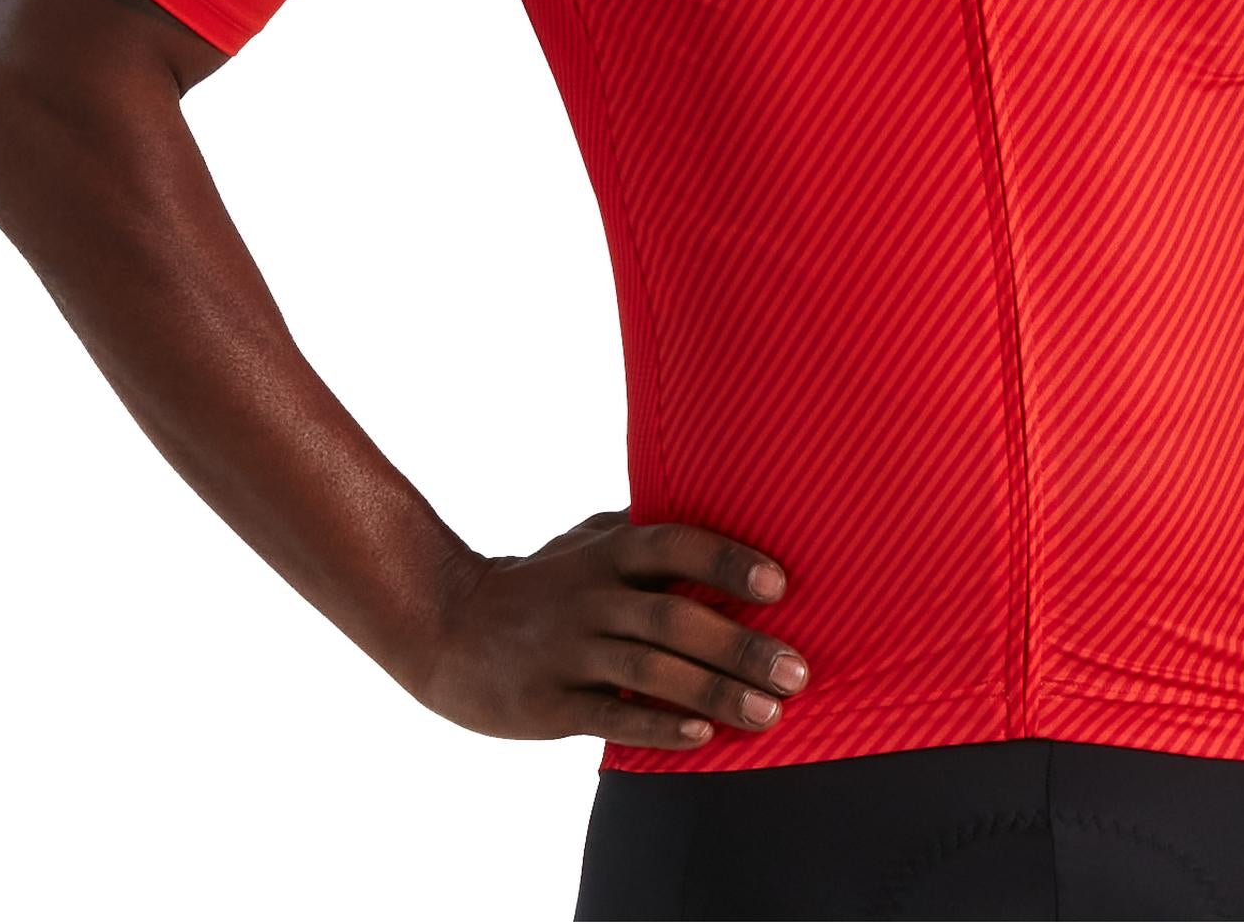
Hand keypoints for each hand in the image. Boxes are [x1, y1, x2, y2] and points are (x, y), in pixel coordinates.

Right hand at [397, 506, 811, 750]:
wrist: (447, 628)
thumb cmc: (537, 585)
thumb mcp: (583, 543)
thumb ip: (641, 532)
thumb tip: (718, 507)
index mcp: (606, 554)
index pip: (673, 545)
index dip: (726, 562)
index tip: (779, 585)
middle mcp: (589, 597)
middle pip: (673, 617)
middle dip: (741, 646)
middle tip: (796, 671)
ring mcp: (567, 651)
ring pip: (650, 670)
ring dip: (714, 692)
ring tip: (767, 712)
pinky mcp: (549, 703)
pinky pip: (609, 716)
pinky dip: (658, 726)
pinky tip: (700, 737)